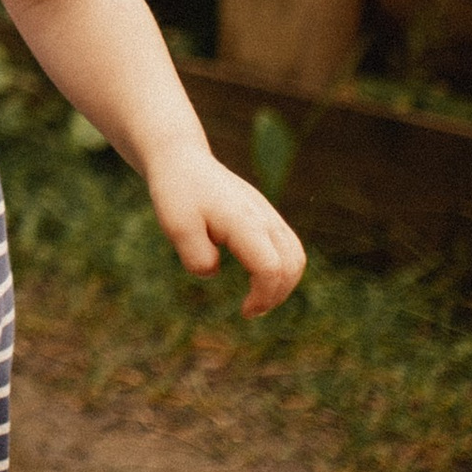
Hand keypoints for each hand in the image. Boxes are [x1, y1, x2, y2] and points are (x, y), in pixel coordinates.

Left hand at [148, 153, 306, 317]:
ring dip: (284, 283)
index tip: (244, 310)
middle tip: (250, 311)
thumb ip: (196, 255)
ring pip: (296, 254)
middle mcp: (263, 217)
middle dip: (277, 294)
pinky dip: (283, 268)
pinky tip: (260, 278)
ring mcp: (268, 213)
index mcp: (244, 221)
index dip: (263, 295)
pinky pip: (289, 245)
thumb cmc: (177, 194)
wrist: (182, 160)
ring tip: (258, 300)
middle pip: (292, 264)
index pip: (270, 267)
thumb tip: (213, 272)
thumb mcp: (176, 227)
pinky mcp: (265, 214)